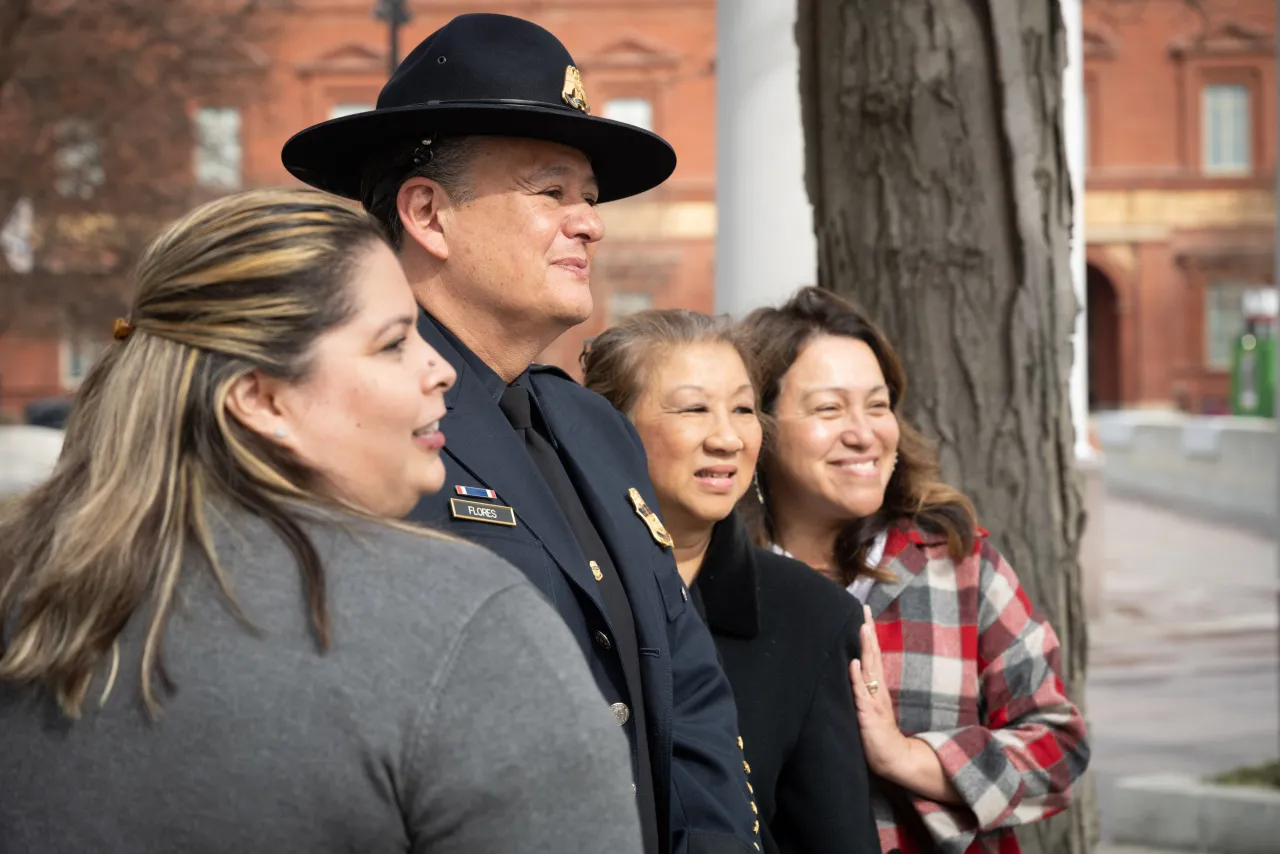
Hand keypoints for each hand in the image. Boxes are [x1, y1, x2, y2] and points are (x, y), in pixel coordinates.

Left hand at [850, 604, 911, 777]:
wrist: (894, 759)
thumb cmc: (877, 734)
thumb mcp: (867, 707)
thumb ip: (862, 689)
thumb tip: (852, 666)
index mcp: (876, 687)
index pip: (872, 655)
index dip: (868, 635)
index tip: (864, 613)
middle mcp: (877, 689)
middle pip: (873, 655)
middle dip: (868, 632)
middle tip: (865, 609)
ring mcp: (874, 700)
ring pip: (869, 669)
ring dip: (866, 648)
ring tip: (863, 627)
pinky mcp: (868, 714)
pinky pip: (861, 694)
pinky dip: (857, 678)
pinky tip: (853, 663)